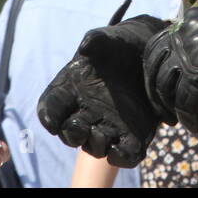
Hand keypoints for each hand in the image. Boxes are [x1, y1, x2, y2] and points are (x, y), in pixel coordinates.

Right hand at [37, 15, 166, 167]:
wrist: (147, 56)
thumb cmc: (119, 47)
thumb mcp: (107, 40)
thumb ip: (96, 41)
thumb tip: (86, 45)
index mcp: (71, 90)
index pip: (51, 108)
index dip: (49, 116)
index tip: (51, 120)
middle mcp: (85, 112)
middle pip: (70, 133)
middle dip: (71, 134)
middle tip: (80, 125)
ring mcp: (107, 126)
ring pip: (94, 146)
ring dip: (95, 144)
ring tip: (103, 132)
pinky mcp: (132, 135)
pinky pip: (123, 154)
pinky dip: (121, 156)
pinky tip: (123, 149)